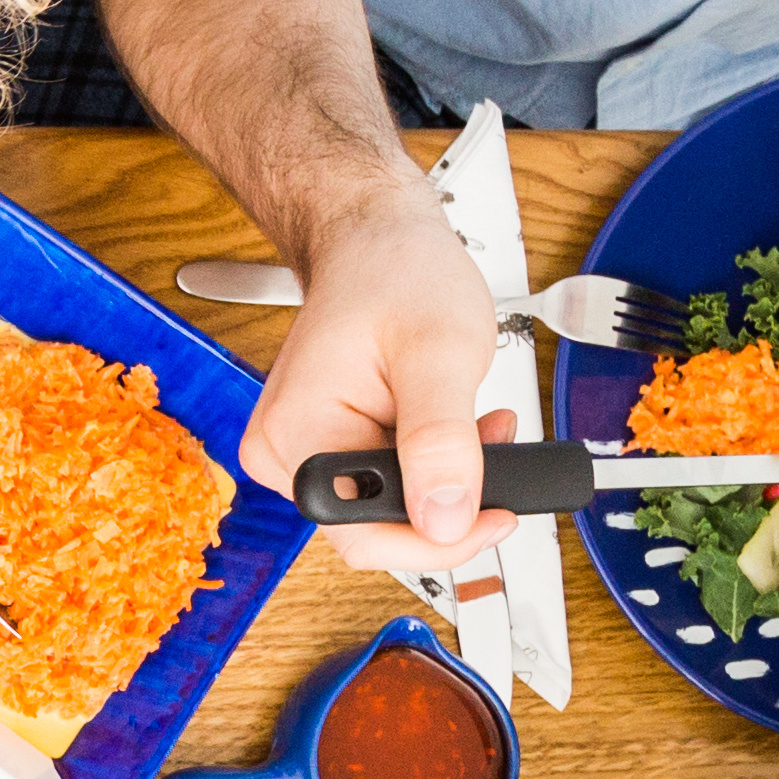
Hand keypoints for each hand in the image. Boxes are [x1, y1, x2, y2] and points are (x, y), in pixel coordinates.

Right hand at [247, 174, 514, 562]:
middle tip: (495, 449)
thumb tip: (445, 521)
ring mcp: (297, 452)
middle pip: (372, 529)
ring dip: (442, 481)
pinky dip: (427, 466)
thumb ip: (442, 442)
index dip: (437, 538)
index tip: (497, 514)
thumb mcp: (439, 353)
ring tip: (477, 424)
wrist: (375, 240)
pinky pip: (378, 485)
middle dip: (446, 501)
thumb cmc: (397, 275)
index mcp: (296, 434)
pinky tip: (451, 427)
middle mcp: (281, 453)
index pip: (364, 535)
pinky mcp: (318, 447)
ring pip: (382, 510)